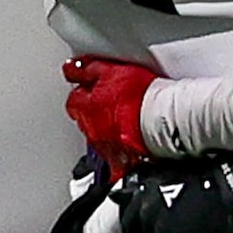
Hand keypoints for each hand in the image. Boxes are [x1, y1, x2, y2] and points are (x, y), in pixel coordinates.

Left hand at [63, 57, 156, 175]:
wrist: (161, 122)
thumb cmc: (140, 97)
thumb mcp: (111, 71)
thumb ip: (88, 70)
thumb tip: (71, 69)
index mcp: (86, 107)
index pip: (74, 100)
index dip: (84, 93)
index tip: (92, 90)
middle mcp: (91, 130)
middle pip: (84, 121)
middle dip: (93, 114)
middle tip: (109, 105)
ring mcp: (105, 148)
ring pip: (98, 140)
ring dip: (106, 132)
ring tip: (123, 124)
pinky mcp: (119, 163)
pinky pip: (114, 163)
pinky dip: (118, 157)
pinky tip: (128, 149)